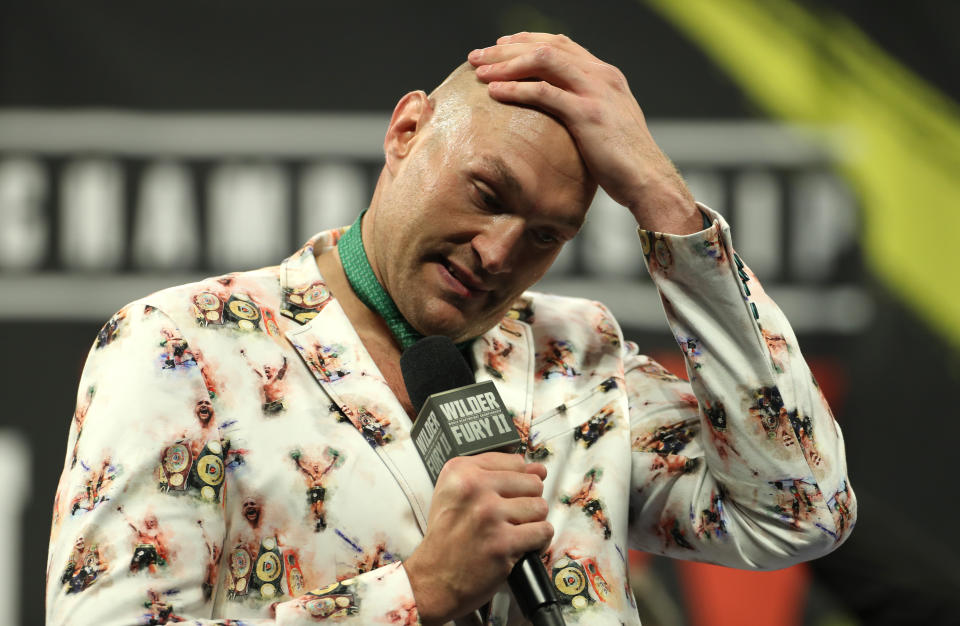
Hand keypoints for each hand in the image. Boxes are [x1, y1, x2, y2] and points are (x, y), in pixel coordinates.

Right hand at [403, 453, 551, 624]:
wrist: (434, 579)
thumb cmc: (446, 539)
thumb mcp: (457, 495)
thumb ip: (496, 476)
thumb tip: (538, 469)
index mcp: (461, 471)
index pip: (515, 461)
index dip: (517, 481)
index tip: (506, 496)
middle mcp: (474, 488)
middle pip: (532, 483)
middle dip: (526, 502)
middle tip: (507, 518)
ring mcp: (489, 515)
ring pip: (540, 507)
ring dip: (532, 523)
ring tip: (512, 532)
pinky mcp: (503, 542)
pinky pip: (543, 532)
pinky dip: (538, 542)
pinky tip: (520, 546)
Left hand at [468, 32, 700, 233]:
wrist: (648, 179)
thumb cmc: (625, 161)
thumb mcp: (607, 125)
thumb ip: (586, 109)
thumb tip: (559, 115)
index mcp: (606, 75)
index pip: (561, 44)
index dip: (527, 41)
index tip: (500, 46)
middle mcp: (601, 75)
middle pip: (547, 46)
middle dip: (508, 49)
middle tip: (478, 55)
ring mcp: (595, 92)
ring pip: (543, 61)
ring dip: (506, 64)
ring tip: (479, 71)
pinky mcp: (587, 114)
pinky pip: (544, 93)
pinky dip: (516, 89)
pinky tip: (494, 92)